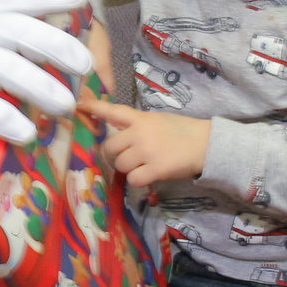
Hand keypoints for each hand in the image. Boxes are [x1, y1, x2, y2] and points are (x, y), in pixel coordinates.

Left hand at [81, 99, 210, 185]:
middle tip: (127, 157)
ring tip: (143, 165)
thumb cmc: (184, 131)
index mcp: (141, 118)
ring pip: (121, 165)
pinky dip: (139, 180)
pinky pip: (133, 180)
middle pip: (110, 147)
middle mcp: (140, 133)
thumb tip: (119, 138)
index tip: (79, 105)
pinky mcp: (155, 169)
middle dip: (114, 155)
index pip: (113, 111)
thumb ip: (138, 125)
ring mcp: (147, 152)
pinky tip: (149, 175)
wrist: (207, 144)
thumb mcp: (158, 120)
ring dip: (128, 169)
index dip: (94, 108)